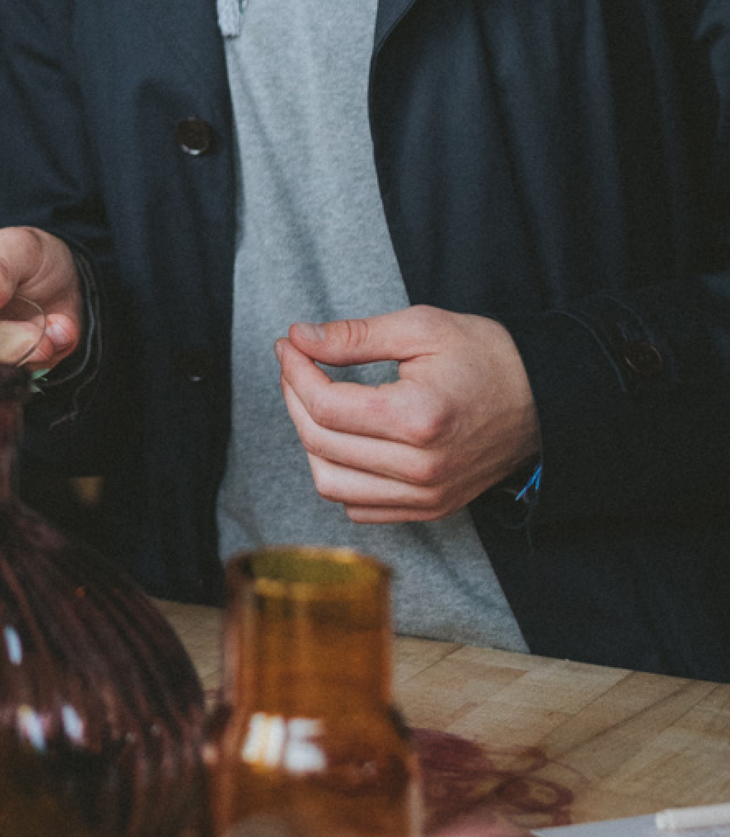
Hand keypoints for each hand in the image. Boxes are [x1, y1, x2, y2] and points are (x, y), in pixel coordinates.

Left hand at [276, 306, 539, 523]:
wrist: (546, 399)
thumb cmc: (488, 358)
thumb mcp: (422, 328)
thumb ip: (354, 336)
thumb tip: (299, 337)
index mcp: (420, 419)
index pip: (326, 406)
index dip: (295, 372)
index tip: (289, 346)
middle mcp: (422, 468)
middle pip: (320, 442)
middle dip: (295, 398)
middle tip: (297, 365)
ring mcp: (426, 495)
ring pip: (330, 482)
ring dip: (311, 441)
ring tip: (318, 402)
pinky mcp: (430, 509)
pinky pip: (358, 506)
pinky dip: (338, 475)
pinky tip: (344, 439)